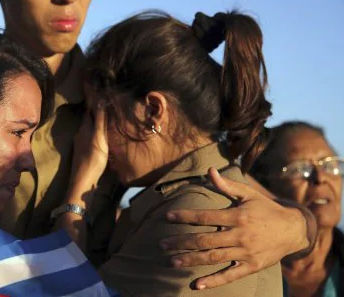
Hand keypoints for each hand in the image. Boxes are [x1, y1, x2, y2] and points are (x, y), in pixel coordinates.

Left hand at [71, 105, 108, 184]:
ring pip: (88, 128)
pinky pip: (89, 136)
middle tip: (105, 103)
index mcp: (84, 128)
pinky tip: (101, 135)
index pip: (89, 110)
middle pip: (88, 119)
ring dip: (95, 122)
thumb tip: (100, 100)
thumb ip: (100, 121)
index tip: (98, 92)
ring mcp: (81, 143)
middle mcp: (80, 133)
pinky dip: (95, 132)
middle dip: (95, 111)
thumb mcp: (99, 138)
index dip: (94, 102)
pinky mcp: (83, 152)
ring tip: (106, 118)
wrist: (83, 182)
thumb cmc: (93, 159)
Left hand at [160, 167, 308, 289]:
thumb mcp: (249, 194)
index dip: (185, 216)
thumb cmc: (266, 209)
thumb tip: (209, 170)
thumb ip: (227, 185)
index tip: (167, 217)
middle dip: (181, 241)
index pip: (206, 217)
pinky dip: (213, 280)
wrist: (294, 230)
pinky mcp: (251, 266)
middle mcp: (240, 235)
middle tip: (162, 243)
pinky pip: (230, 275)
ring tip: (172, 261)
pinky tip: (197, 284)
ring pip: (213, 258)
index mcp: (237, 216)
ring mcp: (245, 252)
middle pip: (205, 240)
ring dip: (191, 260)